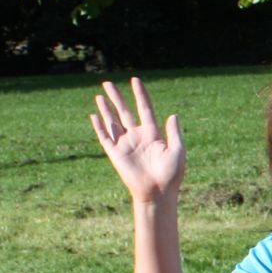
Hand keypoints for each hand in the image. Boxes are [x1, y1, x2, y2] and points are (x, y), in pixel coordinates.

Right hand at [91, 77, 183, 204]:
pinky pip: (105, 137)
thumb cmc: (171, 174)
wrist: (158, 193)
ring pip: (112, 121)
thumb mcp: (177, 150)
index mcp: (153, 134)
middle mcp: (137, 136)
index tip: (135, 80)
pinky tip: (94, 115)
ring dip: (105, 108)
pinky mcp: (115, 154)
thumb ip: (174, 132)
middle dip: (116, 97)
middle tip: (108, 82)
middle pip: (125, 111)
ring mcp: (125, 144)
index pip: (144, 108)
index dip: (140, 94)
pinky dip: (99, 126)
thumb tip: (173, 114)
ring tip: (99, 95)